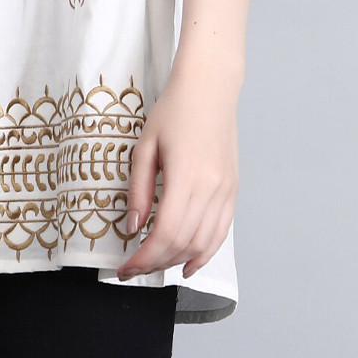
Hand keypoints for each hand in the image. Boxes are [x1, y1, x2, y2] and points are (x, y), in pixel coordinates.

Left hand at [116, 63, 239, 281]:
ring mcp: (226, 191)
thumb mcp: (145, 145)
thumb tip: (133, 227)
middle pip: (183, 244)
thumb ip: (138, 189)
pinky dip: (205, 253)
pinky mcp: (233, 190)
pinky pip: (221, 233)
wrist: (210, 88)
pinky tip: (188, 264)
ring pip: (204, 243)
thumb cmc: (174, 110)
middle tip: (133, 270)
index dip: (144, 258)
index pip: (165, 234)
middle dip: (155, 264)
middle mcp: (211, 188)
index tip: (125, 269)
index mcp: (185, 176)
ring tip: (154, 266)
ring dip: (178, 261)